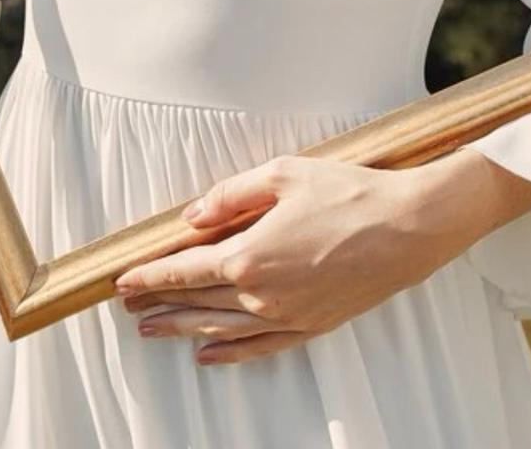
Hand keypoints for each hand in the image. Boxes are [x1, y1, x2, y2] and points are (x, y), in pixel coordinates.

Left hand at [113, 149, 498, 365]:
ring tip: (153, 331)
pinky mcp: (311, 326)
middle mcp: (262, 295)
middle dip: (158, 303)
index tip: (122, 280)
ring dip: (182, 330)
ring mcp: (287, 316)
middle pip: (196, 303)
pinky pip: (259, 348)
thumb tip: (193, 216)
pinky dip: (228, 355)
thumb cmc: (348, 193)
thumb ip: (231, 195)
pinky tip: (208, 356)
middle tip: (128, 306)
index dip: (149, 276)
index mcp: (249, 255)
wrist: (408, 229)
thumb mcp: (283, 174)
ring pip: (220, 330)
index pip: (184, 269)